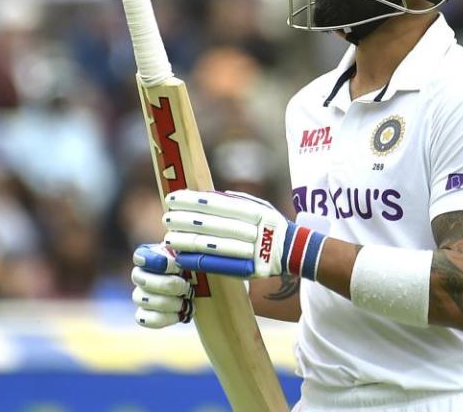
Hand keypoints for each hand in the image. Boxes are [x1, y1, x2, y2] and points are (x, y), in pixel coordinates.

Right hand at [130, 244, 193, 328]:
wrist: (199, 287)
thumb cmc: (194, 266)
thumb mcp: (193, 253)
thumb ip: (185, 247)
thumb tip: (177, 251)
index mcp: (148, 256)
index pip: (142, 257)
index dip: (159, 263)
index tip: (177, 267)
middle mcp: (140, 276)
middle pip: (145, 281)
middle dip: (170, 285)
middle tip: (186, 286)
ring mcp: (140, 296)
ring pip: (145, 301)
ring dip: (171, 303)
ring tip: (186, 301)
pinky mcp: (143, 315)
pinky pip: (147, 320)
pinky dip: (166, 318)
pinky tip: (180, 313)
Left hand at [163, 190, 323, 279]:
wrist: (295, 252)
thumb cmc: (272, 226)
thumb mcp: (261, 207)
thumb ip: (238, 200)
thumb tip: (209, 194)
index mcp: (256, 211)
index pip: (219, 204)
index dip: (194, 201)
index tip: (173, 199)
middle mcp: (255, 229)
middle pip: (214, 224)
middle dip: (187, 220)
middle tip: (166, 218)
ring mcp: (253, 250)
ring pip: (215, 245)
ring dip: (188, 242)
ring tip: (168, 238)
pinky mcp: (249, 268)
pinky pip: (219, 265)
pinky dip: (199, 261)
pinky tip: (182, 257)